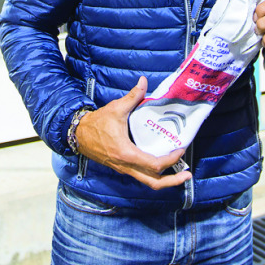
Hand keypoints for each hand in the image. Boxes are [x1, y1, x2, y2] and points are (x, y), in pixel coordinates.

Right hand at [74, 77, 190, 189]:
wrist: (78, 134)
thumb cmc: (97, 124)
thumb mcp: (116, 109)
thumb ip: (133, 96)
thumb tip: (144, 82)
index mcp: (127, 154)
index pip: (155, 164)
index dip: (171, 159)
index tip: (180, 149)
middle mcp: (127, 166)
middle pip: (154, 183)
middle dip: (172, 181)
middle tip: (186, 175)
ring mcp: (124, 169)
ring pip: (148, 182)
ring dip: (165, 179)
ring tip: (179, 173)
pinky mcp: (122, 167)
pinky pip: (141, 175)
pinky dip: (154, 173)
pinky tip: (161, 162)